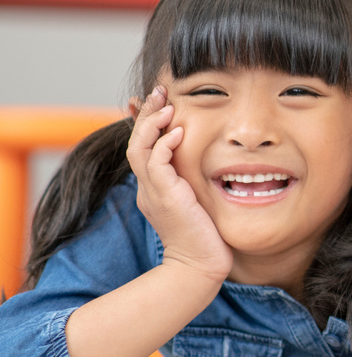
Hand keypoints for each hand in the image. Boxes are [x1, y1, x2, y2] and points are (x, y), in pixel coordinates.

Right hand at [128, 86, 230, 281]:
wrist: (199, 266)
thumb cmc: (206, 236)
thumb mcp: (199, 200)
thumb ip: (197, 180)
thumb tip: (210, 165)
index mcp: (156, 187)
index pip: (144, 147)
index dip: (147, 122)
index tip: (156, 101)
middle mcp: (149, 187)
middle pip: (136, 142)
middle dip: (147, 114)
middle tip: (159, 90)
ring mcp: (153, 192)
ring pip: (139, 149)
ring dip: (151, 124)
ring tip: (166, 104)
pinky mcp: (165, 198)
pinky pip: (156, 165)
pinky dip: (164, 146)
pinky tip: (177, 132)